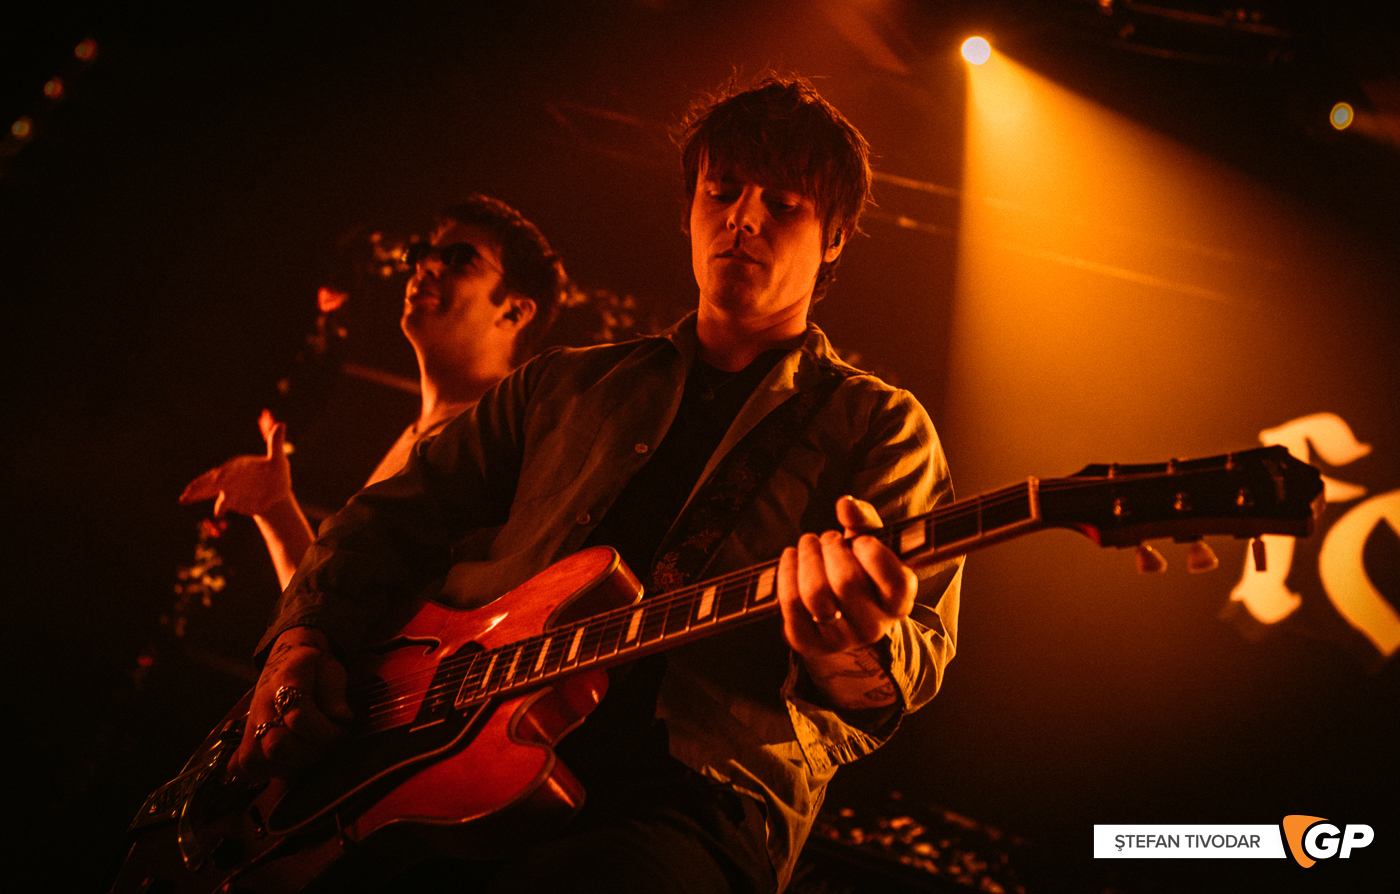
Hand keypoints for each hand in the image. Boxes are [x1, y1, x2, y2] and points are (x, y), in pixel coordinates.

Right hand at [180, 410, 292, 518]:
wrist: (276, 493)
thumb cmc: (277, 474)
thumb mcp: (279, 461)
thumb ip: (276, 444)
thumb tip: (281, 424)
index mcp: (240, 465)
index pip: (229, 469)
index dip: (223, 475)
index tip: (217, 479)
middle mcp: (230, 475)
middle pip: (213, 479)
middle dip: (201, 484)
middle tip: (189, 490)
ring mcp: (227, 487)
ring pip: (209, 489)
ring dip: (197, 493)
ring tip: (184, 499)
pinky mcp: (228, 498)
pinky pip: (219, 502)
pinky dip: (214, 505)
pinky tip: (208, 511)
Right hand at [231, 627, 352, 780]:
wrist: (286, 659)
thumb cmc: (314, 669)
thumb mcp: (331, 670)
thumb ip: (335, 695)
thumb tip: (341, 719)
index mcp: (285, 682)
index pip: (299, 717)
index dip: (325, 731)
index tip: (341, 729)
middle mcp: (261, 705)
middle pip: (276, 745)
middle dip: (309, 751)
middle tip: (323, 743)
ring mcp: (249, 723)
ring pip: (256, 761)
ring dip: (289, 764)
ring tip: (306, 750)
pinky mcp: (243, 739)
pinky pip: (242, 766)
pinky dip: (264, 770)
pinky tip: (284, 760)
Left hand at [777, 496, 917, 708]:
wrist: (840, 613)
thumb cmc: (860, 569)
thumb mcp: (871, 543)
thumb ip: (865, 520)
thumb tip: (845, 504)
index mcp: (900, 603)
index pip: (894, 579)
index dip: (871, 551)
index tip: (859, 540)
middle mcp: (874, 628)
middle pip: (846, 582)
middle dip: (830, 548)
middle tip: (826, 537)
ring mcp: (841, 640)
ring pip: (815, 594)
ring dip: (807, 557)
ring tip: (808, 544)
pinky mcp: (809, 643)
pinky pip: (790, 605)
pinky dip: (785, 573)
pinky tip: (791, 558)